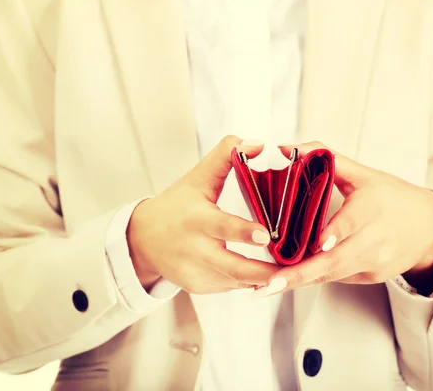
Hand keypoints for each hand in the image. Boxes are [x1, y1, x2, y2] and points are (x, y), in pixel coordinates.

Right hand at [128, 136, 280, 293]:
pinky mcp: (199, 287)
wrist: (143, 240)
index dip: (244, 232)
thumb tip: (258, 144)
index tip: (266, 235)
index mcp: (196, 219)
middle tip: (289, 271)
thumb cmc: (177, 205)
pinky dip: (250, 281)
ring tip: (287, 273)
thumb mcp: (198, 177)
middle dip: (263, 272)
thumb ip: (226, 156)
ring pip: (237, 281)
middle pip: (234, 267)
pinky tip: (266, 275)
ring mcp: (196, 273)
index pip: (222, 226)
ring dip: (263, 280)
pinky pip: (231, 286)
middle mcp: (195, 250)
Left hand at [257, 141, 432, 296]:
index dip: (335, 233)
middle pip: (336, 260)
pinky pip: (338, 277)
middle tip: (269, 283)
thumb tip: (287, 148)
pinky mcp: (372, 277)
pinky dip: (314, 277)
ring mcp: (375, 262)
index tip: (318, 244)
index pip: (353, 222)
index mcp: (372, 207)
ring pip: (333, 274)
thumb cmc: (393, 197)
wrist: (430, 228)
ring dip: (299, 282)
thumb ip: (325, 157)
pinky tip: (289, 280)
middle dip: (301, 274)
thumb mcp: (363, 174)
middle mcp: (375, 239)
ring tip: (266, 288)